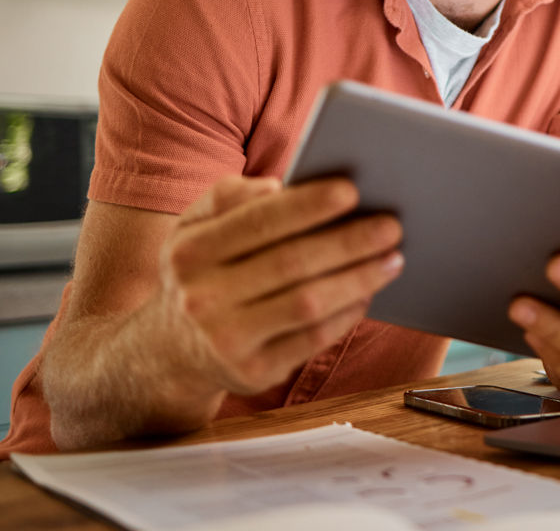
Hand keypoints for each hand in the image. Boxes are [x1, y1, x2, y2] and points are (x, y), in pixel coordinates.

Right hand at [153, 175, 403, 398]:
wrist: (167, 353)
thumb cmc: (200, 273)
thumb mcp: (192, 229)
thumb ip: (228, 197)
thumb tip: (277, 186)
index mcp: (189, 251)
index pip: (256, 221)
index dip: (307, 205)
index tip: (352, 190)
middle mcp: (202, 297)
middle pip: (290, 262)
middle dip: (347, 241)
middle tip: (391, 225)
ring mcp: (227, 340)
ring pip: (307, 302)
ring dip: (358, 278)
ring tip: (393, 257)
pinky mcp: (252, 373)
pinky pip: (312, 338)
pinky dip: (346, 314)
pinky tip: (368, 293)